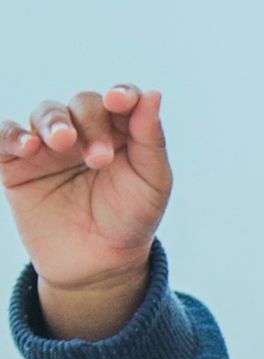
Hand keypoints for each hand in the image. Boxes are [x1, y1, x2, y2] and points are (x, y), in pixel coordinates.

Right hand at [1, 84, 171, 337]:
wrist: (100, 264)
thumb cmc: (130, 220)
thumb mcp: (152, 183)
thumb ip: (150, 139)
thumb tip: (153, 94)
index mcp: (121, 132)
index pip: (120, 100)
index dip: (121, 95)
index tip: (121, 101)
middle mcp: (84, 131)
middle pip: (82, 105)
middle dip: (91, 124)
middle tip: (99, 159)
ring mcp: (49, 146)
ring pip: (46, 114)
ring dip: (53, 122)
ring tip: (61, 142)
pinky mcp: (18, 163)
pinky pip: (6, 136)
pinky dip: (14, 135)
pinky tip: (28, 146)